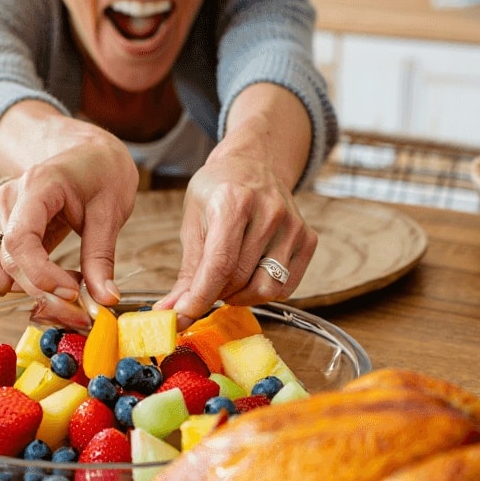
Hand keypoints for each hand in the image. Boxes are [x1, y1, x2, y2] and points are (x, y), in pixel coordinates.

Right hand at [0, 133, 137, 305]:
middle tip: (77, 308)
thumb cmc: (100, 175)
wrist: (88, 156)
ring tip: (50, 290)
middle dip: (40, 293)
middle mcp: (6, 200)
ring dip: (8, 286)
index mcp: (36, 187)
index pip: (20, 240)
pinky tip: (34, 282)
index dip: (41, 276)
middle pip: (5, 260)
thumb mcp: (111, 212)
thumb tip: (104, 299)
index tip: (72, 293)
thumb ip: (102, 257)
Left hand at [156, 152, 316, 326]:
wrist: (254, 164)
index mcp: (233, 200)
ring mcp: (292, 225)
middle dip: (216, 295)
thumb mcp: (193, 222)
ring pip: (266, 289)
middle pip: (240, 279)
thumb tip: (171, 313)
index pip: (219, 265)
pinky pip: (286, 287)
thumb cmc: (218, 192)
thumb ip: (187, 272)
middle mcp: (268, 211)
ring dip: (241, 296)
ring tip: (228, 282)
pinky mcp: (308, 238)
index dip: (199, 298)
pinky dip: (264, 291)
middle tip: (205, 290)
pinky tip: (250, 274)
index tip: (182, 317)